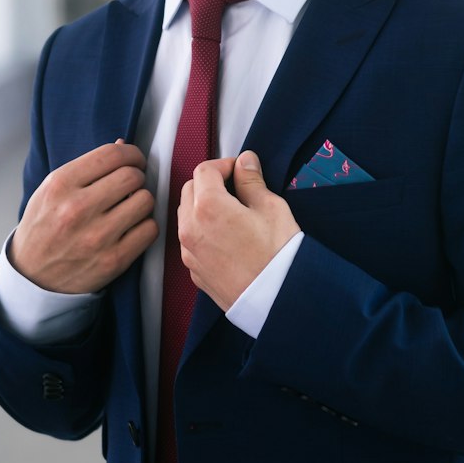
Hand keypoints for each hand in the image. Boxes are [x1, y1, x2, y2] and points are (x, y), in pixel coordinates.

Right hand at [8, 140, 157, 293]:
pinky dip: (146, 226)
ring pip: (146, 200)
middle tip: (131, 184)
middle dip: (137, 176)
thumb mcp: (53, 189)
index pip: (112, 155)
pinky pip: (150, 229)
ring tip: (130, 206)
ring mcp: (97, 236)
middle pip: (133, 176)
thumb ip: (87, 166)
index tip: (134, 160)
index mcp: (61, 184)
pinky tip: (132, 227)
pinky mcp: (113, 260)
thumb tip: (123, 145)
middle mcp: (77, 208)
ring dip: (142, 201)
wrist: (33, 275)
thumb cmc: (45, 226)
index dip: (131, 153)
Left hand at [178, 151, 299, 310]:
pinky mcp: (195, 272)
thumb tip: (245, 162)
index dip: (223, 165)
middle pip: (189, 190)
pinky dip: (202, 231)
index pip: (204, 170)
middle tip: (235, 188)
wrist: (278, 300)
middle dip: (209, 183)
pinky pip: (191, 242)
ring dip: (202, 207)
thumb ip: (252, 181)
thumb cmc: (278, 255)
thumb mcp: (271, 207)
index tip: (239, 170)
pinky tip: (227, 236)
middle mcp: (191, 229)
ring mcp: (190, 253)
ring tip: (232, 213)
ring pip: (186, 216)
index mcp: (208, 207)